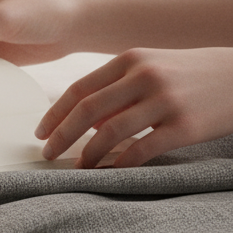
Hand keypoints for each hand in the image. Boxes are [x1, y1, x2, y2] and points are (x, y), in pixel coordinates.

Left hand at [38, 47, 232, 167]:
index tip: (40, 132)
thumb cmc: (192, 76)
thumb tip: (85, 124)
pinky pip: (142, 150)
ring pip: (109, 132)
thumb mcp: (153, 69)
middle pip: (87, 110)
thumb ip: (118, 90)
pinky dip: (120, 164)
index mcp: (131, 60)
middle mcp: (145, 77)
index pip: (79, 89)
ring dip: (87, 154)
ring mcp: (165, 101)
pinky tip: (110, 172)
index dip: (54, 113)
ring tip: (78, 167)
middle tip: (47, 154)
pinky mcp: (185, 126)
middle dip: (61, 135)